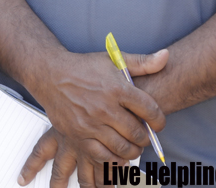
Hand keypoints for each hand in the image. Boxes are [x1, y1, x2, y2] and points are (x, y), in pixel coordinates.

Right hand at [20, 49, 167, 187]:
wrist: (50, 75)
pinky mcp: (78, 135)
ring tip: (133, 146)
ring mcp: (91, 123)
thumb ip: (142, 62)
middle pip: (136, 132)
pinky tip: (117, 154)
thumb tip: (166, 57)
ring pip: (122, 147)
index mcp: (116, 88)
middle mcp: (105, 107)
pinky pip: (102, 155)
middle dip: (146, 138)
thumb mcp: (113, 59)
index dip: (159, 120)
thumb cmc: (82, 67)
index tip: (159, 123)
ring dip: (133, 150)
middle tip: (145, 136)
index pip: (149, 109)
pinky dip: (114, 158)